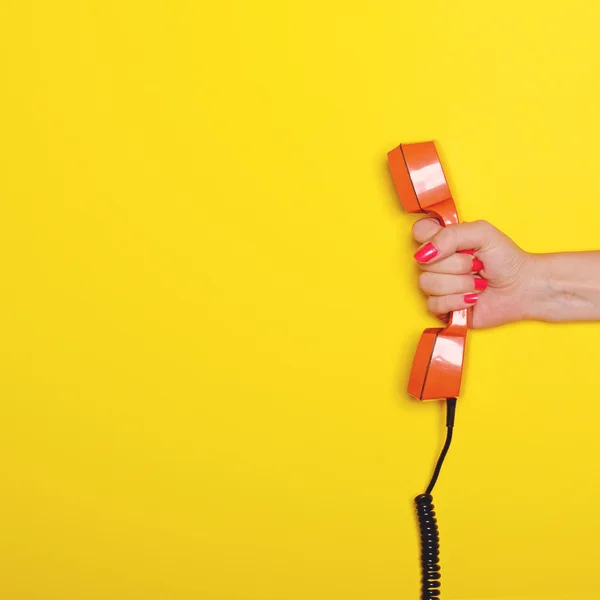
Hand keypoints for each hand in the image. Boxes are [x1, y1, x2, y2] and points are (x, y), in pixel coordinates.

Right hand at [412, 219, 533, 327]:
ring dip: (459, 285)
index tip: (454, 245)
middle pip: (422, 262)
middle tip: (476, 265)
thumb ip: (451, 235)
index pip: (419, 232)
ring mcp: (438, 285)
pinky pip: (434, 304)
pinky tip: (472, 299)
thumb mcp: (483, 233)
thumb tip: (424, 253)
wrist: (522, 289)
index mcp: (443, 240)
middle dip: (456, 265)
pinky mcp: (442, 307)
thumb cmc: (506, 259)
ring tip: (477, 284)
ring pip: (427, 284)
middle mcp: (437, 262)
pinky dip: (457, 301)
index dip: (432, 239)